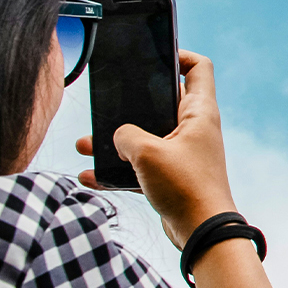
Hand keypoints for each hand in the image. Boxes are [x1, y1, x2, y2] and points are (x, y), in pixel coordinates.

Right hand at [76, 50, 236, 248]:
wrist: (201, 232)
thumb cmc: (185, 187)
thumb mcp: (147, 152)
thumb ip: (126, 135)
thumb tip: (118, 136)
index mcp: (199, 112)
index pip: (198, 68)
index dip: (179, 55)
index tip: (155, 56)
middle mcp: (194, 129)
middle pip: (162, 102)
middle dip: (132, 104)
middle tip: (107, 103)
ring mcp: (183, 153)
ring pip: (146, 136)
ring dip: (117, 140)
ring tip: (85, 144)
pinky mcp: (172, 176)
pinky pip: (141, 165)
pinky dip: (119, 169)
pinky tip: (91, 175)